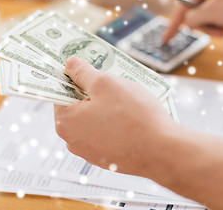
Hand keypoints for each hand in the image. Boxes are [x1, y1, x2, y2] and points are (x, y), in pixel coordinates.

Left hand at [54, 57, 175, 175]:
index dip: (74, 77)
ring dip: (105, 107)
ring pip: (93, 120)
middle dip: (92, 92)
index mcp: (65, 122)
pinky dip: (114, 123)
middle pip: (77, 107)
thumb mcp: (105, 83)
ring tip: (125, 100)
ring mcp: (91, 152)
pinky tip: (130, 117)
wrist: (162, 151)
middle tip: (111, 82)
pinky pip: (106, 133)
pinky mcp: (107, 158)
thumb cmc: (133, 116)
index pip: (60, 92)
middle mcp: (73, 141)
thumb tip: (70, 65)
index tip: (87, 69)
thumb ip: (83, 72)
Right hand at [163, 0, 222, 40]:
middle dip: (206, 26)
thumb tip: (187, 23)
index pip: (182, 7)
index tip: (166, 38)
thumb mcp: (209, 13)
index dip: (173, 25)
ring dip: (217, 26)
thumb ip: (191, 19)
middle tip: (217, 30)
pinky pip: (219, 19)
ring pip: (208, 19)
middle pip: (196, 15)